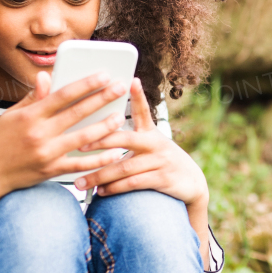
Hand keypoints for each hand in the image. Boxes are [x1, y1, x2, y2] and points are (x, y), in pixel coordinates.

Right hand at [0, 71, 130, 203]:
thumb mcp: (12, 115)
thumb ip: (33, 97)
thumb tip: (46, 75)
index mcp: (29, 115)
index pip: (63, 95)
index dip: (85, 84)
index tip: (104, 74)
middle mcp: (39, 133)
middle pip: (77, 113)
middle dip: (102, 98)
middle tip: (121, 87)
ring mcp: (46, 153)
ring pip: (82, 138)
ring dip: (104, 127)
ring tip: (120, 116)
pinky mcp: (51, 170)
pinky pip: (80, 164)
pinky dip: (98, 159)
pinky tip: (114, 152)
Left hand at [73, 78, 208, 208]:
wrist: (192, 183)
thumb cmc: (162, 162)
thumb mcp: (152, 146)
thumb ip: (131, 141)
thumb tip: (96, 138)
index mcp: (151, 133)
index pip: (143, 111)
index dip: (138, 96)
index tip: (131, 80)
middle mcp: (156, 144)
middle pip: (126, 139)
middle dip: (101, 141)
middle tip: (79, 146)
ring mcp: (161, 161)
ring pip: (124, 167)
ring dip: (99, 175)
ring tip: (79, 182)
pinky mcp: (163, 179)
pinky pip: (133, 183)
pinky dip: (114, 188)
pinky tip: (101, 191)